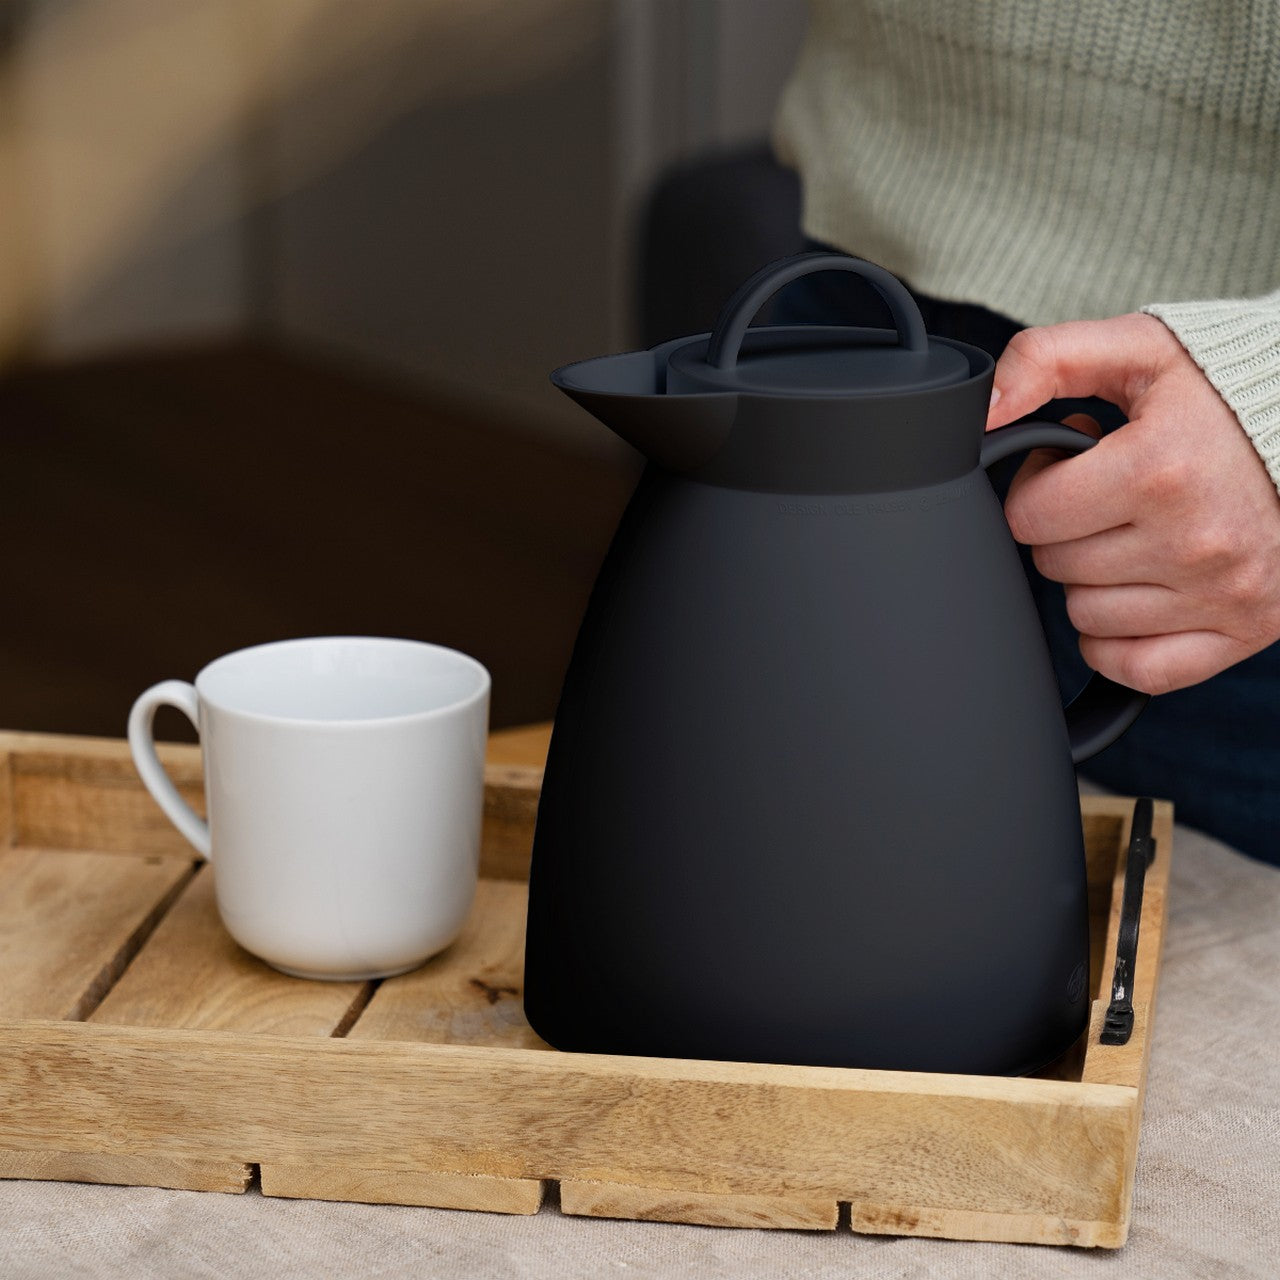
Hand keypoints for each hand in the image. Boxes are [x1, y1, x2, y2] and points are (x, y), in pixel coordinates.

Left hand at [986, 313, 1279, 693]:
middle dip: (1065, 529)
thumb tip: (985, 410)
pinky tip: (1139, 591)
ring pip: (1084, 616)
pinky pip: (1133, 667)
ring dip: (1092, 580)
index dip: (1037, 487)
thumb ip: (1048, 360)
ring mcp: (1221, 593)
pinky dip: (1119, 639)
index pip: (1029, 515)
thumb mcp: (1141, 351)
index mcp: (1160, 469)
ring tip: (1134, 534)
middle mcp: (1193, 540)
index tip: (1070, 468)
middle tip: (1108, 498)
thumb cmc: (1227, 394)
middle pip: (1054, 566)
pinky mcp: (1243, 631)